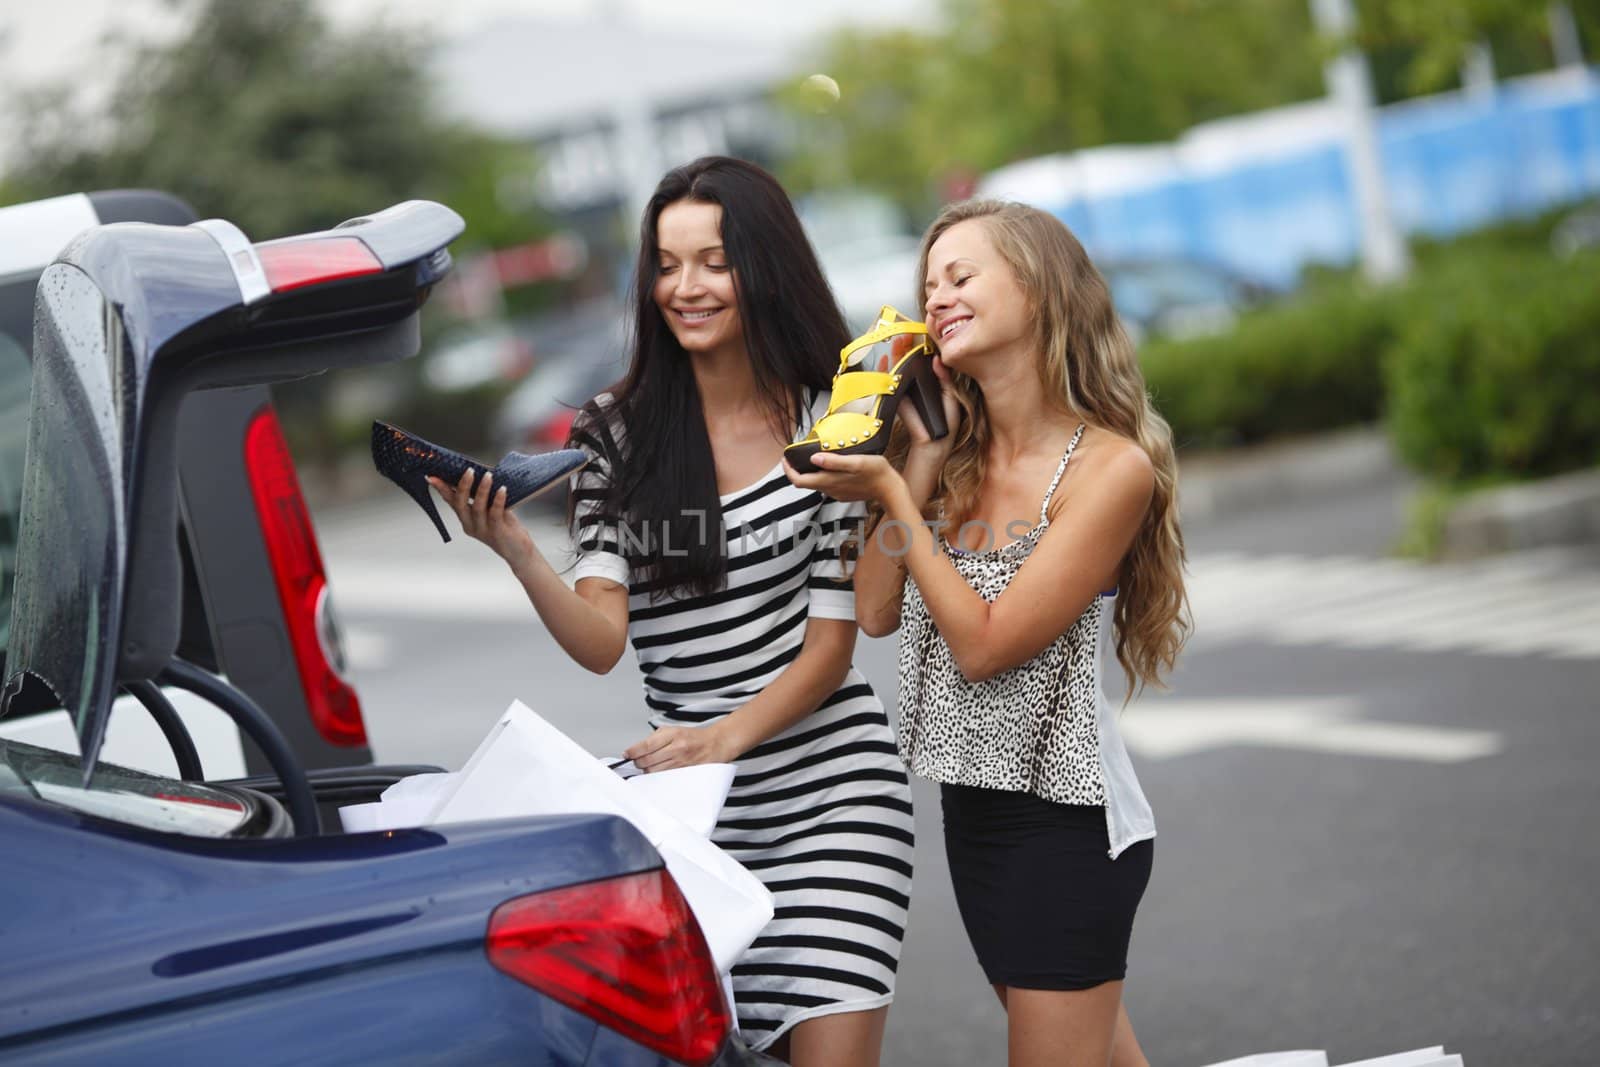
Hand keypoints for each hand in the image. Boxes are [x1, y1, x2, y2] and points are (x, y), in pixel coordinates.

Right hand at [427, 468, 532, 562]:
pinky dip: (498, 500)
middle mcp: (471, 525)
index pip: (451, 501)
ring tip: (488, 475)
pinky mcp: (497, 532)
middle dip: (462, 486)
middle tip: (468, 471)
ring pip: (477, 508)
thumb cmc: (505, 528)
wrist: (518, 551)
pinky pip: (495, 514)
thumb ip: (483, 498)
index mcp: (466, 519)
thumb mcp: (490, 511)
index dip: (442, 489)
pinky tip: (502, 489)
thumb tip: (481, 474)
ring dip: (482, 490)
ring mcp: (483, 530)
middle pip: (460, 504)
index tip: (433, 477)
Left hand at [624, 723, 735, 771]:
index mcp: (673, 735)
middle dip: (638, 762)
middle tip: (637, 760)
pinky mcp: (683, 773)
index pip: (646, 745)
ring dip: (647, 769)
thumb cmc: (693, 737)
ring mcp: (680, 762)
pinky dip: (657, 775)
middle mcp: (676, 748)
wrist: (714, 744)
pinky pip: (664, 777)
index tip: (627, 754)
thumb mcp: (673, 730)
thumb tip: (638, 749)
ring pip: (653, 771)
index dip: (633, 751)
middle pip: (647, 761)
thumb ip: (655, 738)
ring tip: (649, 765)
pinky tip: (657, 771)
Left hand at [783, 451, 900, 503]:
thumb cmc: (875, 472)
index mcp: (829, 482)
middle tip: (794, 455)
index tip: (785, 458)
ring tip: (811, 456)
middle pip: (805, 483)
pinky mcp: (844, 493)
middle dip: (796, 470)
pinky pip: (827, 484)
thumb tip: (813, 458)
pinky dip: (822, 474)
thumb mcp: (856, 462)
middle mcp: (829, 490)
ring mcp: (836, 493)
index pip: (799, 481)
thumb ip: (834, 461)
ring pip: (816, 483)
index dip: (788, 471)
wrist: (891, 489)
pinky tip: (830, 464)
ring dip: (810, 471)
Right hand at [875, 341, 960, 453]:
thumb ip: (945, 378)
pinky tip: (884, 359)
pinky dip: (884, 370)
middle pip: (910, 361)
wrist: (935, 444)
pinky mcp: (896, 399)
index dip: (923, 348)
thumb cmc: (946, 424)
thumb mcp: (951, 396)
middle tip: (905, 333)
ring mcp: (906, 391)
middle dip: (907, 347)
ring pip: (899, 369)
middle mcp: (918, 385)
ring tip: (896, 340)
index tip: (921, 335)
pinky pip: (888, 382)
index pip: (926, 361)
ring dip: (896, 354)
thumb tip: (936, 360)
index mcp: (933, 383)